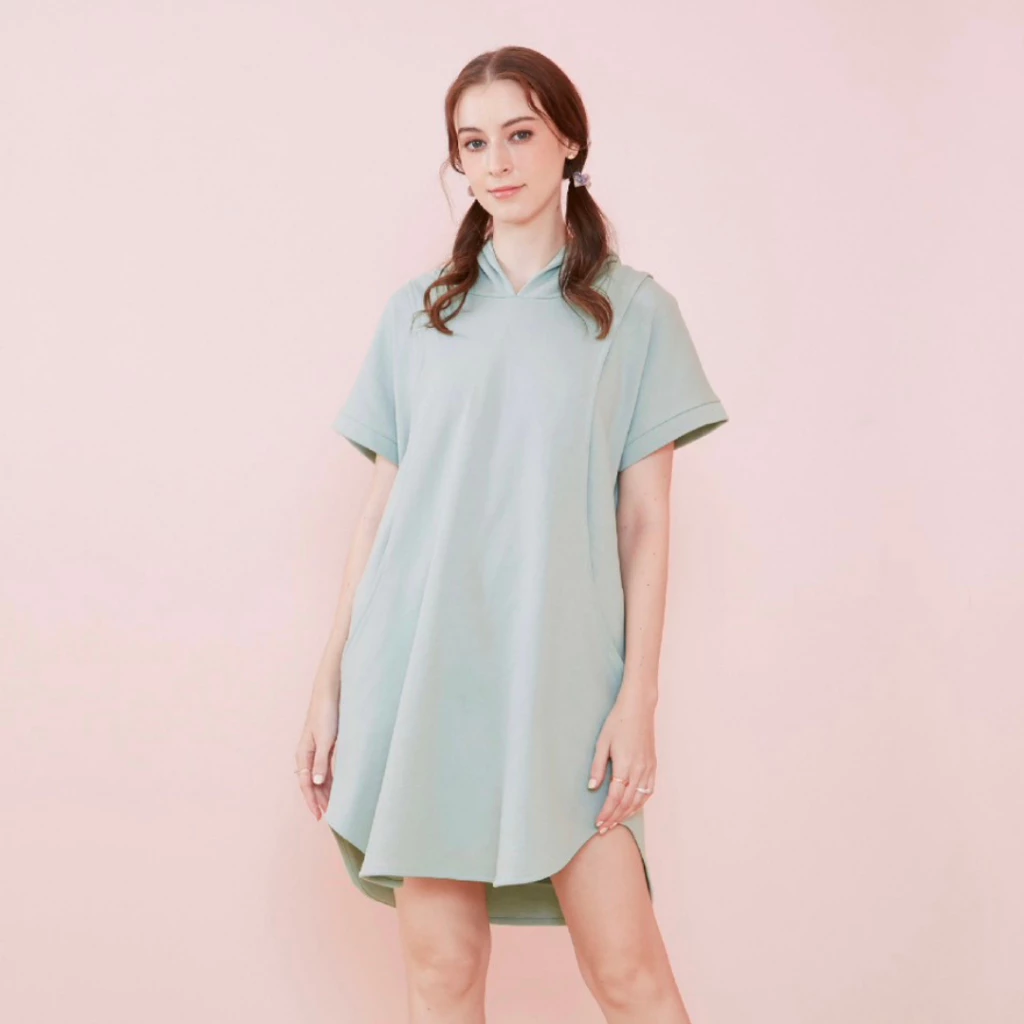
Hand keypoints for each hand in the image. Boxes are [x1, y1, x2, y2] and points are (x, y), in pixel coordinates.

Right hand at [295, 687, 339, 819]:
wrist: (329, 693)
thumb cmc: (325, 713)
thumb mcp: (324, 739)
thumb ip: (321, 761)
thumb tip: (315, 783)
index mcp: (303, 754)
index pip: (305, 783)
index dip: (311, 800)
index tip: (318, 815)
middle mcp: (307, 754)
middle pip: (310, 782)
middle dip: (317, 799)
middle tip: (325, 815)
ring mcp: (315, 750)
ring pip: (317, 776)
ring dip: (323, 790)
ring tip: (331, 805)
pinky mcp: (324, 745)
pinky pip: (324, 767)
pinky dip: (329, 779)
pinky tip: (334, 786)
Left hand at [588, 691, 656, 832]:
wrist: (639, 708)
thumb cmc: (618, 722)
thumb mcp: (602, 742)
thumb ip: (598, 766)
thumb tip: (592, 787)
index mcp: (625, 764)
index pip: (615, 797)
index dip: (606, 812)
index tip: (598, 823)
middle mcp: (639, 769)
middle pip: (627, 802)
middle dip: (615, 817)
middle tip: (605, 829)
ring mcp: (648, 768)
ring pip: (640, 799)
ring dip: (628, 813)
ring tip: (616, 822)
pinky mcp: (653, 765)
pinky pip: (649, 790)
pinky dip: (640, 803)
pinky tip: (633, 808)